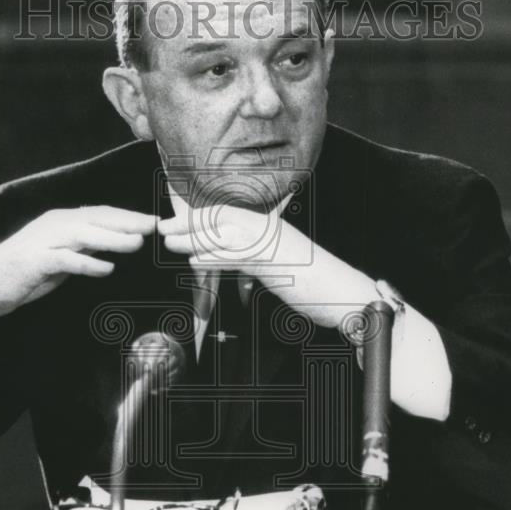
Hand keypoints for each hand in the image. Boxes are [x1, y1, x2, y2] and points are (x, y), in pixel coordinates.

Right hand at [0, 206, 156, 345]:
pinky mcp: (33, 261)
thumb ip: (86, 247)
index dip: (128, 217)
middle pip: (96, 219)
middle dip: (127, 222)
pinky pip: (64, 260)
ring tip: (137, 243)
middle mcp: (54, 225)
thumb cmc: (26, 272)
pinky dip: (86, 263)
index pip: (101, 214)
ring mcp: (42, 242)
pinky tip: (106, 269)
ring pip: (82, 235)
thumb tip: (116, 242)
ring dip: (111, 239)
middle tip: (155, 226)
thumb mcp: (63, 256)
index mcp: (62, 221)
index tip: (154, 222)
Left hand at [159, 205, 376, 328]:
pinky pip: (239, 257)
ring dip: (195, 239)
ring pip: (226, 235)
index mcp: (272, 226)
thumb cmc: (318, 286)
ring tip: (170, 243)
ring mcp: (274, 242)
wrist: (347, 295)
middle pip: (223, 218)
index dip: (201, 216)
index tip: (177, 221)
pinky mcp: (276, 261)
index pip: (230, 214)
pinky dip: (215, 258)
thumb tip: (233, 262)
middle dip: (190, 222)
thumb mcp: (282, 268)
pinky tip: (196, 262)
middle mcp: (271, 228)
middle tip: (163, 227)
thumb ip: (257, 261)